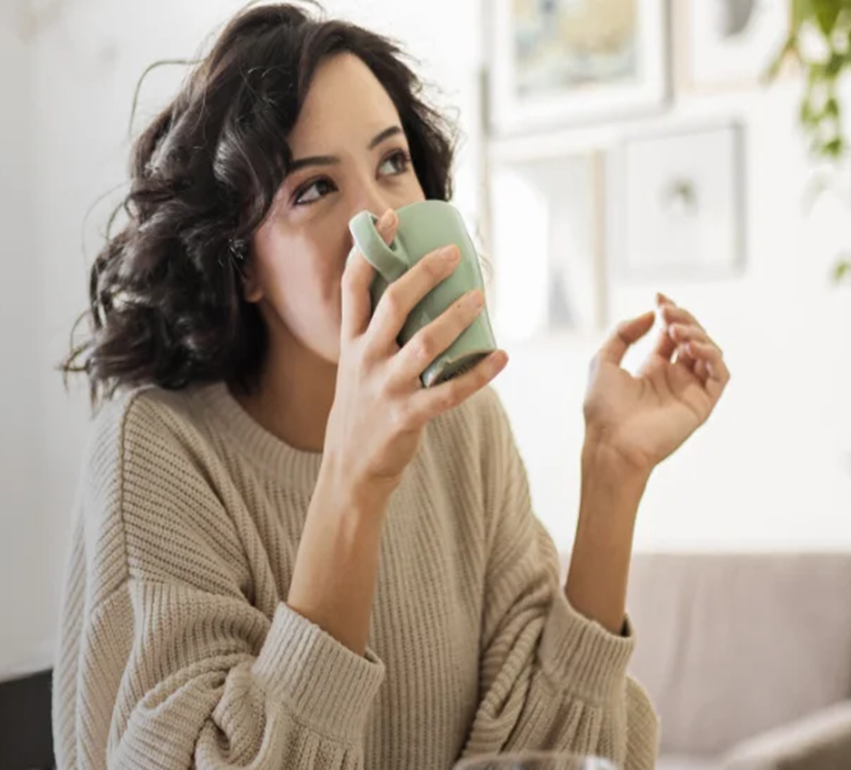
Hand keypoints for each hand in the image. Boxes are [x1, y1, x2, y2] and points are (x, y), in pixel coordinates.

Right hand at [323, 209, 509, 501]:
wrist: (350, 470)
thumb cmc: (362, 409)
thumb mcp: (355, 366)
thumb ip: (378, 334)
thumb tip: (416, 292)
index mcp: (350, 342)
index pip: (354, 286)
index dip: (370, 249)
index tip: (390, 219)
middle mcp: (364, 359)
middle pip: (393, 304)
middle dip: (423, 273)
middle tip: (454, 253)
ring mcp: (385, 388)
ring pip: (424, 343)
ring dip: (456, 317)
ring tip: (481, 297)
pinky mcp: (406, 417)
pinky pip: (448, 393)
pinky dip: (478, 375)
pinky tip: (500, 357)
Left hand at [582, 293, 729, 476]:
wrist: (611, 443)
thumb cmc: (602, 408)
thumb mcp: (603, 361)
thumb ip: (623, 334)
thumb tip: (650, 314)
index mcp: (653, 370)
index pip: (671, 335)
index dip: (670, 313)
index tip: (660, 297)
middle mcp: (675, 379)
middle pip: (692, 339)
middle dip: (683, 319)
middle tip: (667, 312)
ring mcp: (690, 391)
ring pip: (710, 353)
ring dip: (697, 335)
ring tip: (676, 330)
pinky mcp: (702, 405)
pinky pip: (720, 375)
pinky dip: (711, 356)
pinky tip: (691, 347)